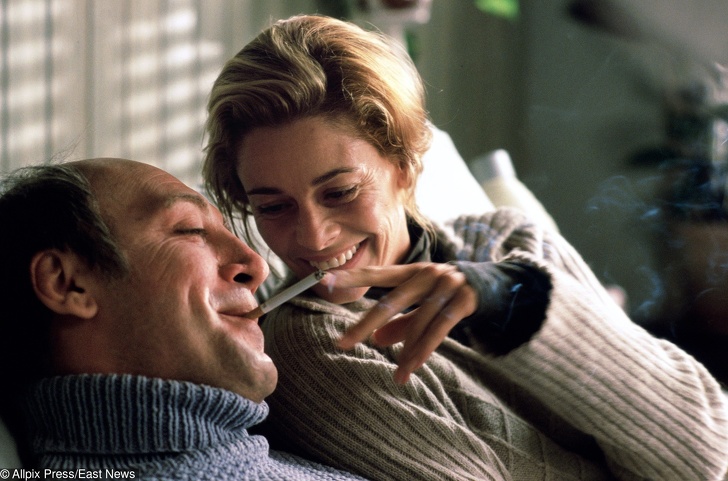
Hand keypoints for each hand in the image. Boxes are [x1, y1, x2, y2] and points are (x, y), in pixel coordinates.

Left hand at [328, 263, 477, 383]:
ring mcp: (447, 285)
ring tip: (395, 375)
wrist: (496, 284)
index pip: (376, 274)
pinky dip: (424, 350)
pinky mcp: (464, 299)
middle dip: (365, 324)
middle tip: (342, 342)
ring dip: (405, 352)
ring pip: (418, 322)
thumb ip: (401, 320)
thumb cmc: (450, 294)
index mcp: (412, 271)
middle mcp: (426, 273)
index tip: (323, 280)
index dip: (350, 277)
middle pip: (390, 301)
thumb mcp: (423, 304)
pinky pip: (440, 329)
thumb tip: (376, 339)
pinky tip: (411, 367)